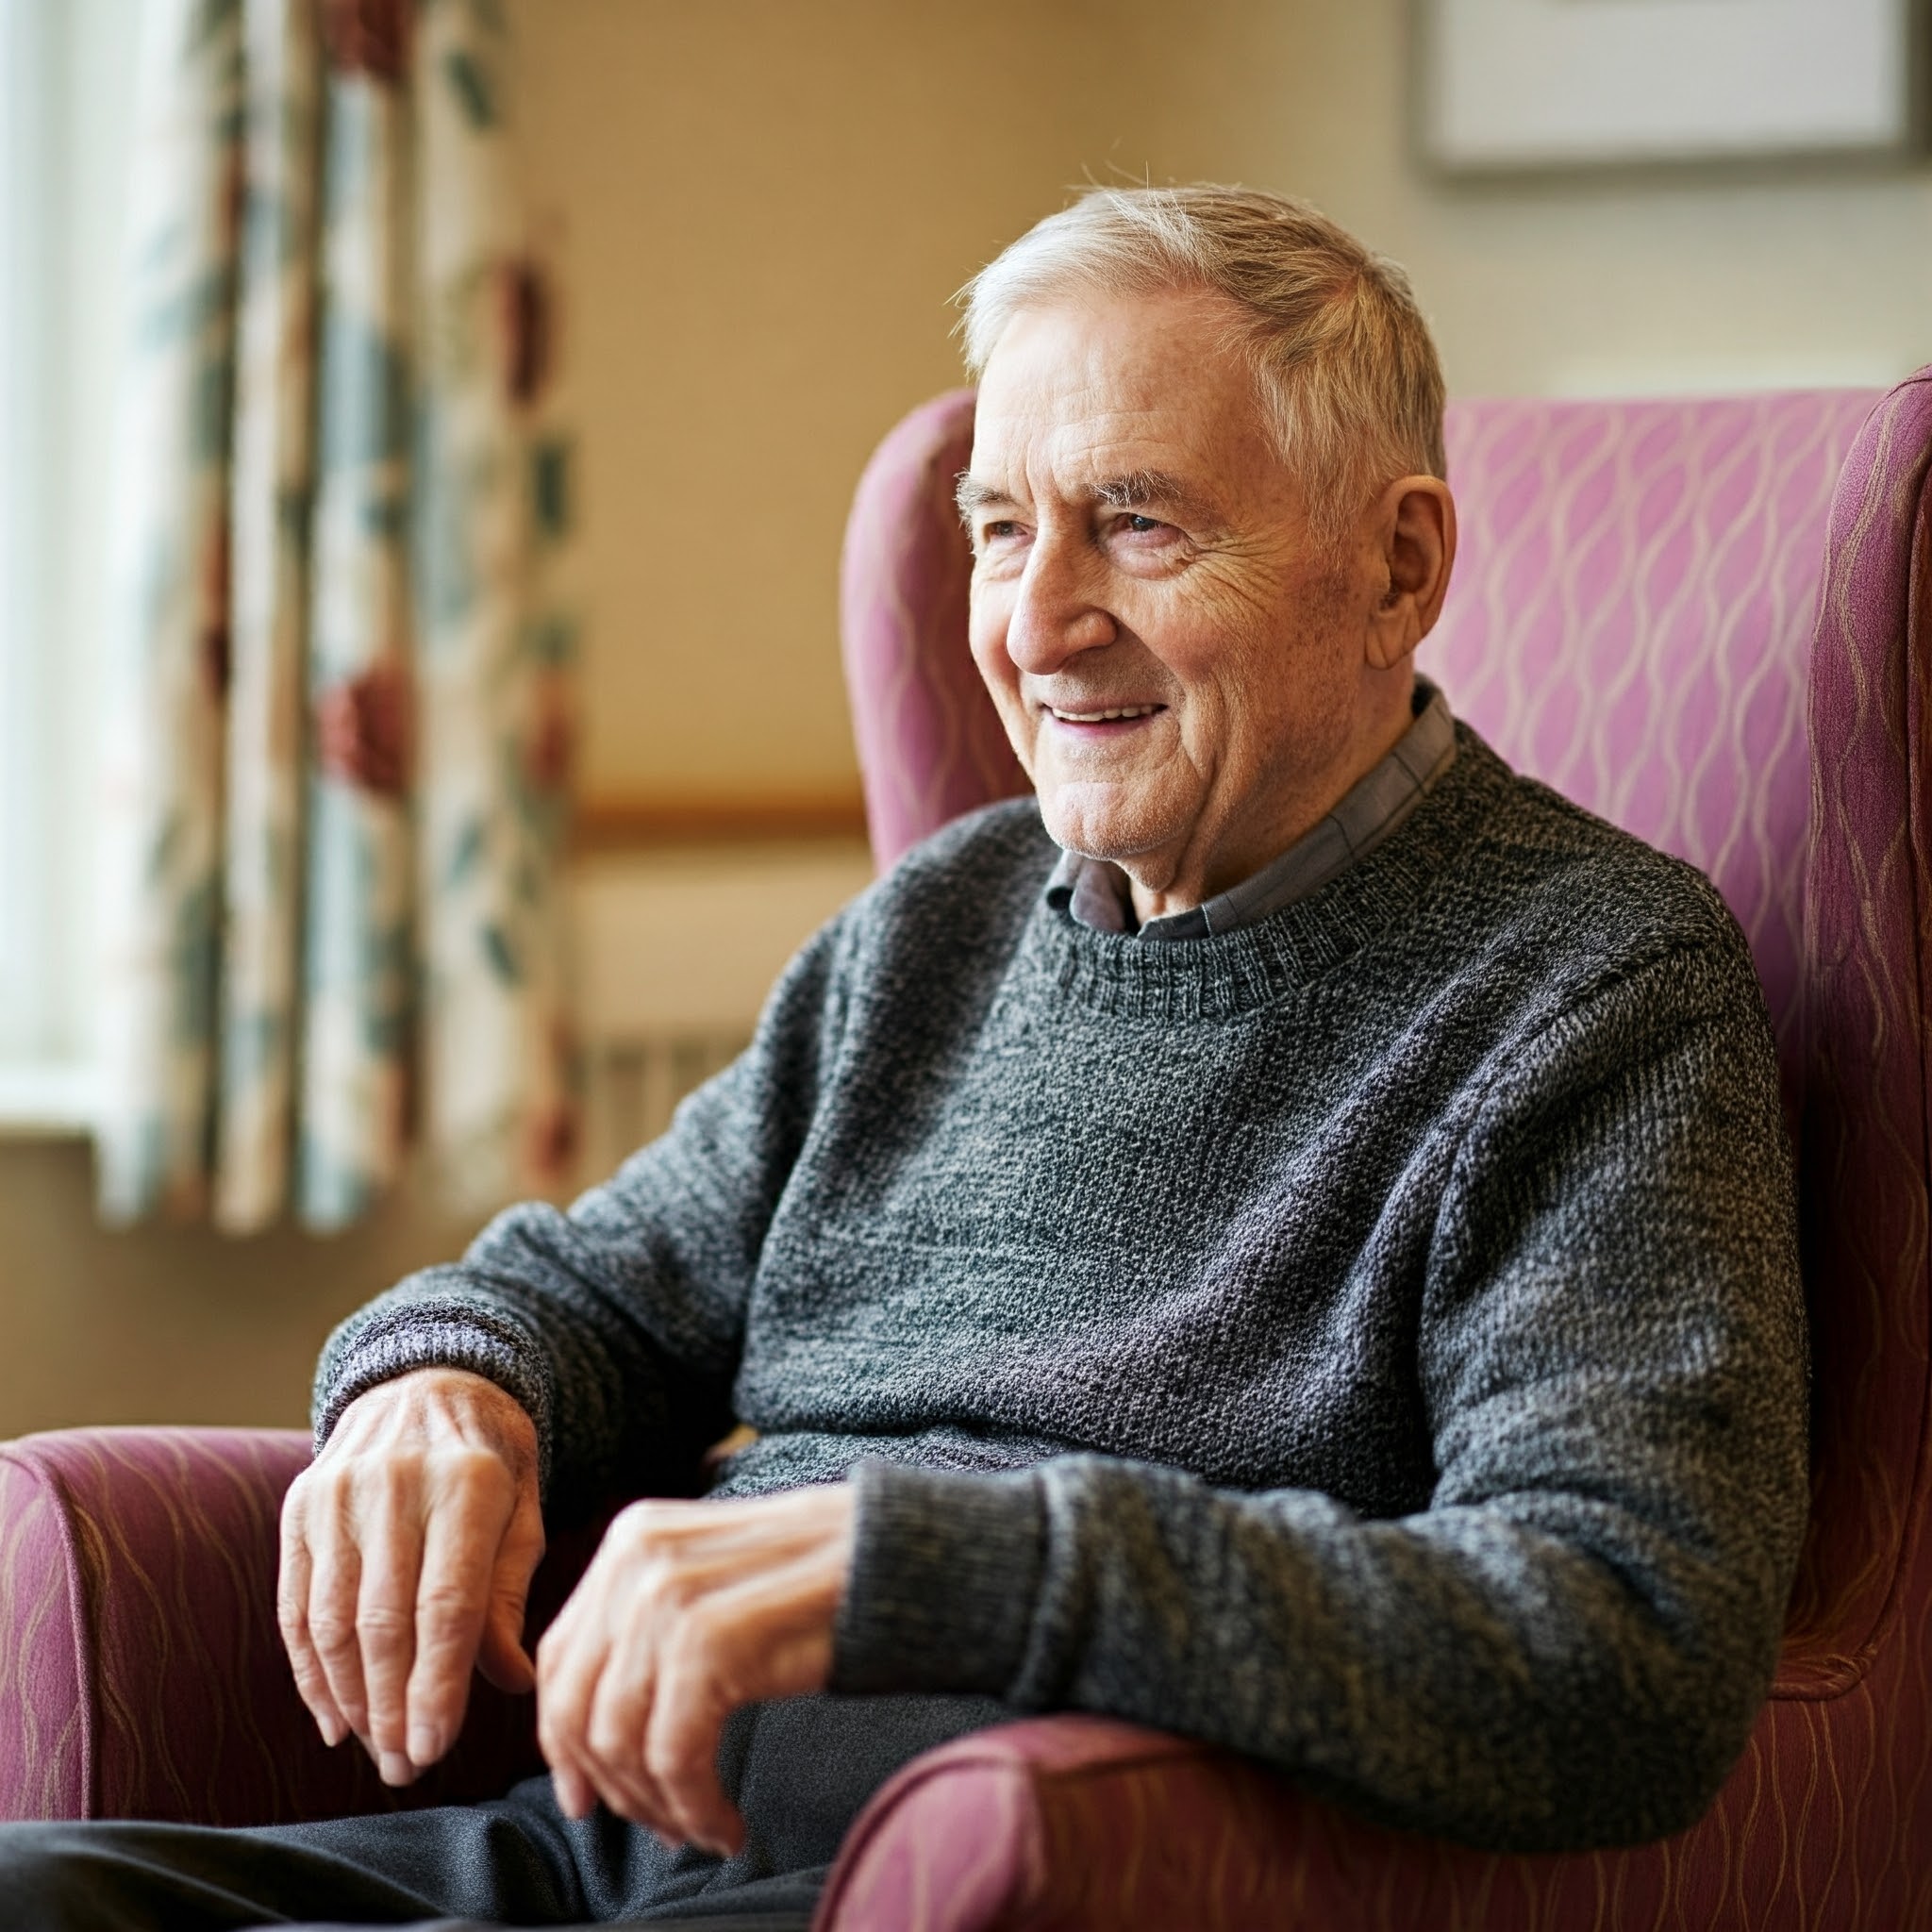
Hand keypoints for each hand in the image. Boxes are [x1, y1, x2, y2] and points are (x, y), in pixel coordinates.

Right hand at [278, 1366, 544, 1784]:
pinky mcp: (300, 1506)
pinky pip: (295, 1604)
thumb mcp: (521, 1512)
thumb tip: (513, 1682)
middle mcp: (396, 1484)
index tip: (435, 1749)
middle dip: (392, 1708)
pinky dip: (309, 1671)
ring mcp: (339, 1492)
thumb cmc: (490, 1462)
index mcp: (467, 1482)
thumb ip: (507, 1594)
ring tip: (376, 1751)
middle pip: (384, 1622)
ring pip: (332, 1621)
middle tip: (405, 1769)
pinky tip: (333, 1717)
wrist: (429, 1380)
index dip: (438, 1686)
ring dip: (351, 1699)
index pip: (447, 1605)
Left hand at [536, 1484, 855, 1854]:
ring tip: (702, 1827)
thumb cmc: (814, 1581)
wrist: (895, 1556)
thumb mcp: (709, 1580)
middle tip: (657, 1826)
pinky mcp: (708, 1643)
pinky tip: (729, 1826)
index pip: (562, 1658)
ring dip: (658, 1806)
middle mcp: (637, 1559)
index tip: (584, 1797)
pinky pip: (675, 1758)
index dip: (562, 1743)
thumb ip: (644, 1626)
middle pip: (578, 1707)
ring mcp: (668, 1598)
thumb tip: (587, 1728)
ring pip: (620, 1742)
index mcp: (631, 1538)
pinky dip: (696, 1808)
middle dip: (610, 1786)